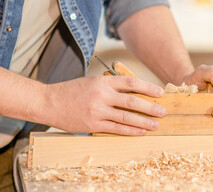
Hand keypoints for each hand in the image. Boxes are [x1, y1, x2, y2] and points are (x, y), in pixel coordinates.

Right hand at [43, 76, 165, 134]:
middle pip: (132, 101)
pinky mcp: (93, 124)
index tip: (160, 92)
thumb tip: (134, 93)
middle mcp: (102, 94)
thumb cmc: (72, 91)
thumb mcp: (93, 82)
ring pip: (126, 117)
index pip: (131, 83)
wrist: (49, 101)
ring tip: (156, 125)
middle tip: (163, 111)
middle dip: (151, 107)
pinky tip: (140, 132)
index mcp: (103, 81)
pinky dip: (130, 131)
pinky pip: (116, 128)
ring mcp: (97, 110)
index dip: (148, 88)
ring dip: (144, 122)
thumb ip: (111, 86)